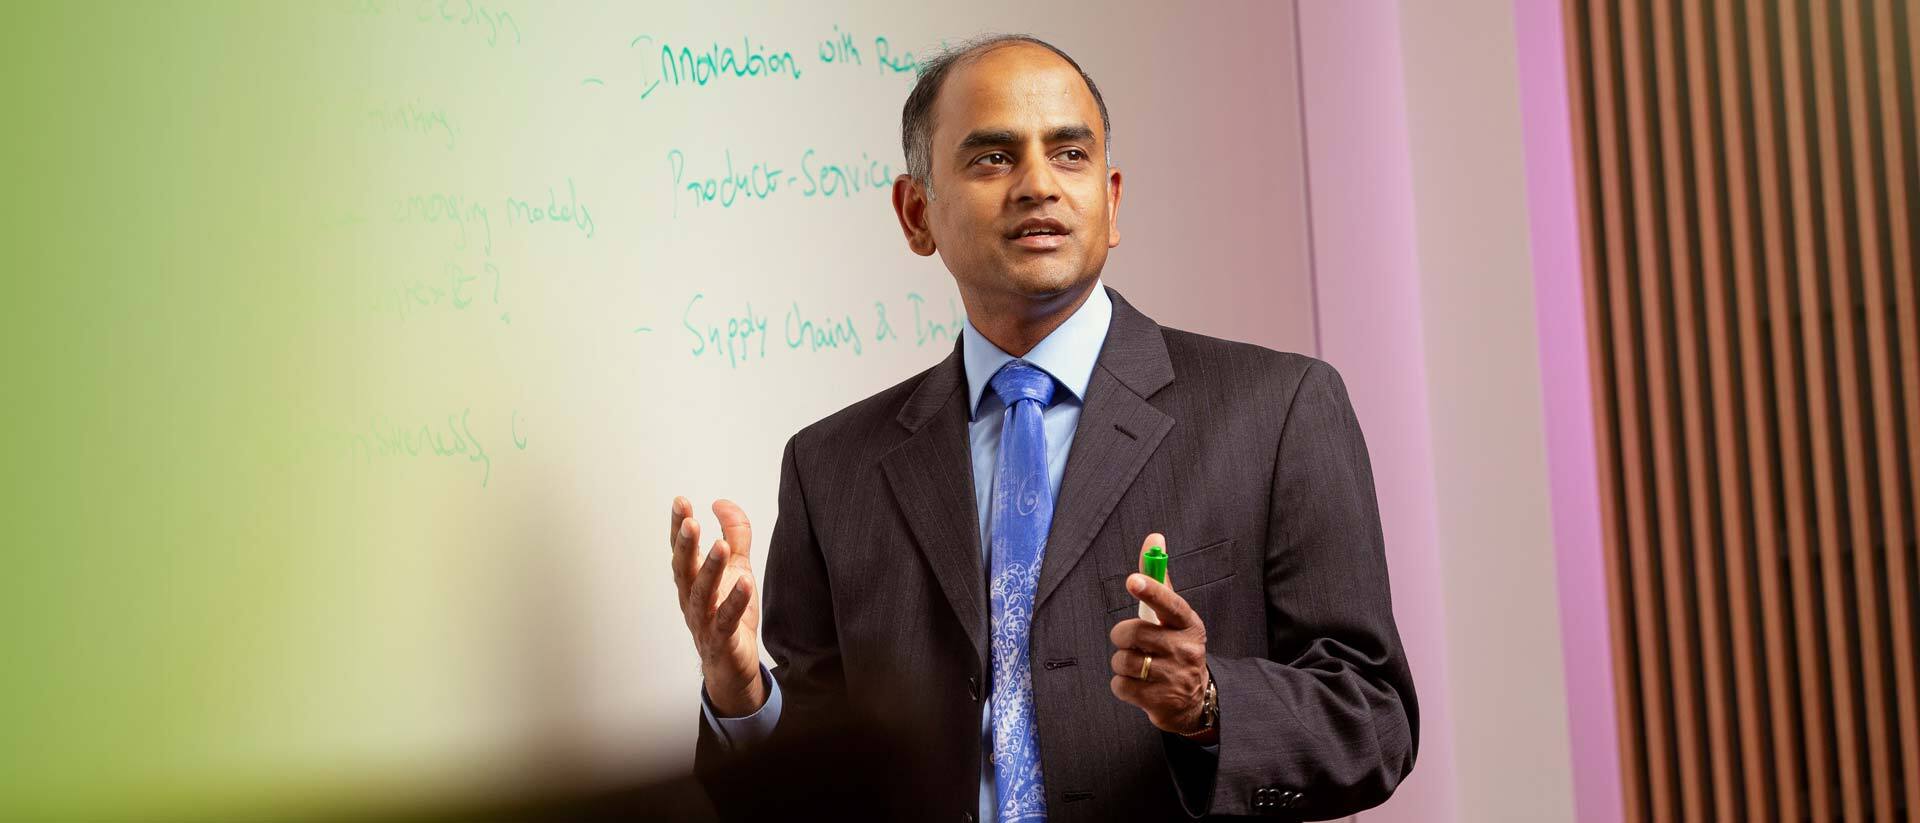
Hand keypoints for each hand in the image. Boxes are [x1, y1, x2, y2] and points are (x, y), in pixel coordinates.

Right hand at [670, 496, 765, 716]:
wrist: (733, 666)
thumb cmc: (730, 616)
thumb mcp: (737, 569)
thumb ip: (733, 536)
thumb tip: (722, 503)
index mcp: (692, 581)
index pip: (682, 550)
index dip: (679, 527)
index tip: (680, 502)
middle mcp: (692, 600)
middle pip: (684, 570)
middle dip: (686, 545)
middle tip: (690, 522)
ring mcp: (704, 621)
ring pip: (702, 594)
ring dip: (710, 569)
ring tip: (719, 546)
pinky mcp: (722, 640)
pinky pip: (726, 620)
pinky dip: (734, 602)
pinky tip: (744, 584)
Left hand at [1109, 532, 1212, 736]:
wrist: (1196, 699)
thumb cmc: (1176, 648)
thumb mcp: (1173, 618)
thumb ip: (1160, 580)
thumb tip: (1154, 537)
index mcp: (1189, 625)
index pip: (1170, 604)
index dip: (1151, 591)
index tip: (1133, 580)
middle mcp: (1186, 650)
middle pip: (1134, 633)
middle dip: (1122, 636)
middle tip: (1128, 640)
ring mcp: (1175, 678)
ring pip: (1124, 661)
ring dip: (1121, 663)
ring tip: (1136, 665)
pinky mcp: (1161, 702)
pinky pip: (1121, 686)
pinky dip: (1121, 685)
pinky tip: (1137, 684)